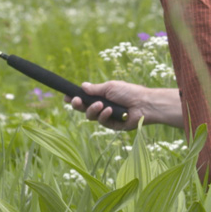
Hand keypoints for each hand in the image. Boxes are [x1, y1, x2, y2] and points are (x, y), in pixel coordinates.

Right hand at [66, 80, 185, 130]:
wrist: (144, 104)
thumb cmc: (129, 92)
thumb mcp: (110, 87)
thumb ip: (95, 89)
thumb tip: (82, 86)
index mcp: (101, 95)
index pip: (84, 98)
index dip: (75, 98)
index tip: (67, 96)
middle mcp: (102, 106)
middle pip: (83, 108)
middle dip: (77, 104)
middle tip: (75, 101)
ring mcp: (106, 116)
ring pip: (90, 116)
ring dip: (93, 109)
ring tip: (101, 104)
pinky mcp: (111, 125)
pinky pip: (101, 122)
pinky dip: (104, 115)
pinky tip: (110, 110)